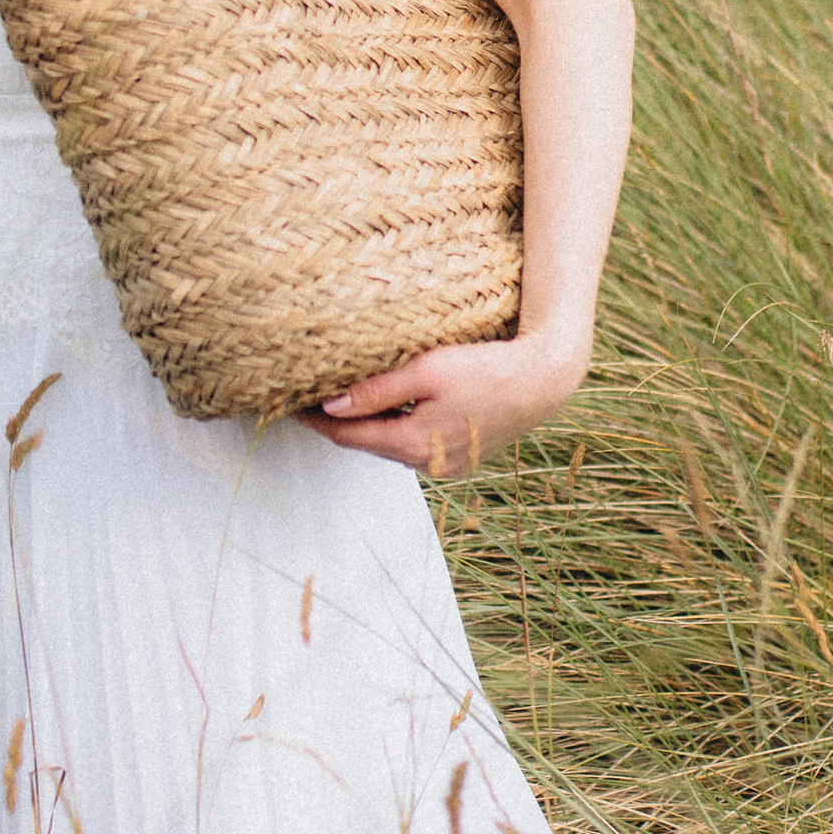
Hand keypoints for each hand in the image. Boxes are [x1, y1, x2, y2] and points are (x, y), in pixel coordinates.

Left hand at [300, 332, 587, 474]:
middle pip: (365, 442)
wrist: (543, 381)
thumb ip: (376, 390)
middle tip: (308, 399)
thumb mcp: (425, 371)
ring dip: (368, 425)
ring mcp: (444, 465)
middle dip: (337, 422)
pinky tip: (392, 408)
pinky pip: (415, 445)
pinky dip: (396, 428)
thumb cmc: (486, 369)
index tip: (289, 403)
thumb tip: (330, 405)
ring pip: (390, 444)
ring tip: (343, 401)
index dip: (315, 418)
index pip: (345, 434)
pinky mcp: (461, 458)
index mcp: (410, 444)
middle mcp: (424, 464)